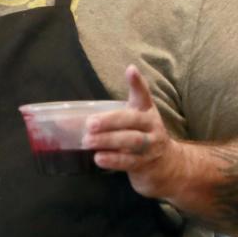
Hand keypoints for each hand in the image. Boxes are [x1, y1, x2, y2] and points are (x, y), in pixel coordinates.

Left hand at [82, 65, 184, 197]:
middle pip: (132, 120)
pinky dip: (113, 160)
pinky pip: (129, 161)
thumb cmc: (141, 137)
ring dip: (108, 140)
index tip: (130, 70)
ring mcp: (150, 145)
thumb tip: (71, 119)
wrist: (167, 166)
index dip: (137, 82)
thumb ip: (109, 117)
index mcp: (145, 111)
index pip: (143, 94)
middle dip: (110, 121)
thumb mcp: (132, 122)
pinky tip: (99, 158)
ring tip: (88, 141)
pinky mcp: (146, 164)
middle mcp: (151, 125)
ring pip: (131, 141)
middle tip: (90, 124)